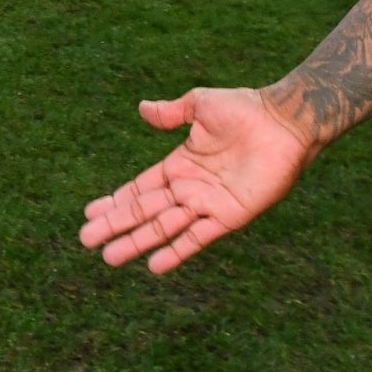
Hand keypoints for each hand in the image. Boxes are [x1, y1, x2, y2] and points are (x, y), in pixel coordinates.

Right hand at [80, 87, 317, 274]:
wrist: (284, 123)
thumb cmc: (246, 109)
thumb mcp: (200, 105)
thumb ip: (171, 112)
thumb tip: (141, 109)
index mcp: (181, 165)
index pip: (142, 188)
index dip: (117, 200)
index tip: (91, 213)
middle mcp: (191, 188)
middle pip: (146, 211)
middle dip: (116, 225)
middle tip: (87, 240)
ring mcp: (208, 204)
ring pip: (165, 227)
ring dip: (137, 242)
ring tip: (109, 257)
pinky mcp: (229, 215)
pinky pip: (198, 238)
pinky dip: (177, 252)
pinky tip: (154, 265)